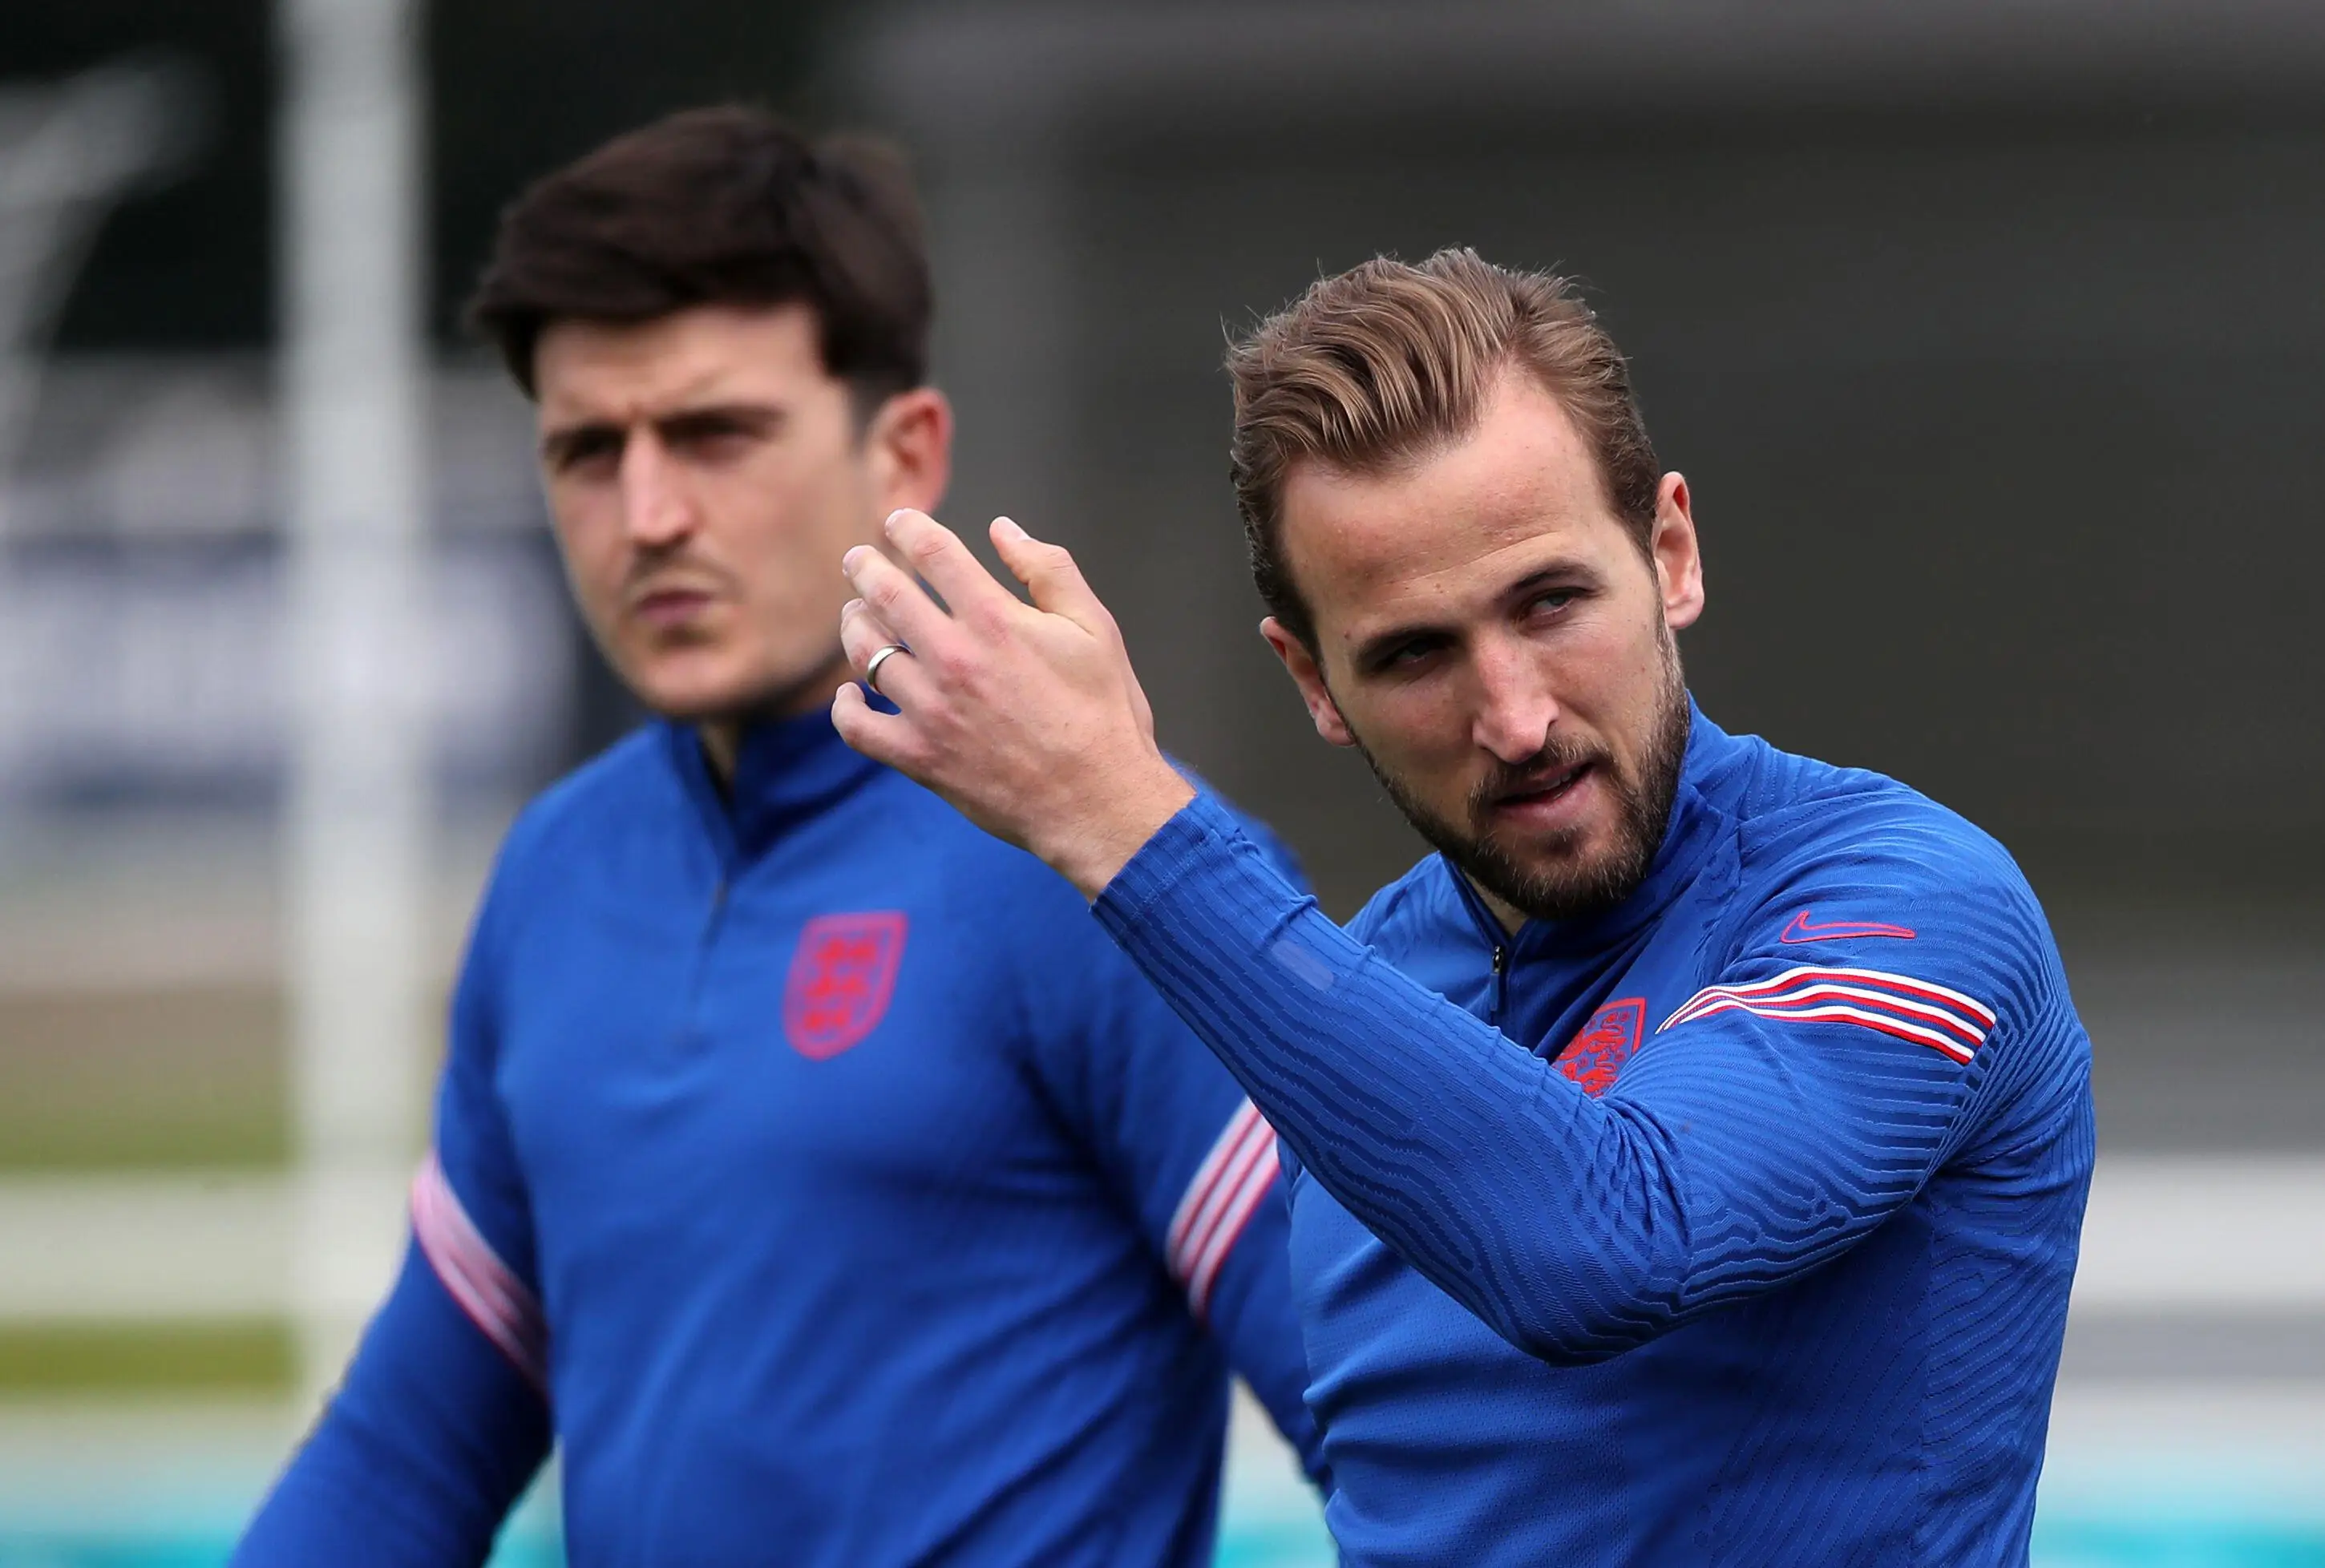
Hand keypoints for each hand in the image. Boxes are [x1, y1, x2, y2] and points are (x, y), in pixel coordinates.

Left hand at [832, 509, 1195, 897]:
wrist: (1098, 801)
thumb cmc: (1103, 713)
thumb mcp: (1095, 628)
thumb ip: (1048, 570)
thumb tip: (1003, 529)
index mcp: (996, 619)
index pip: (933, 552)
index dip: (908, 528)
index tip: (899, 523)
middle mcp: (954, 658)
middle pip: (885, 593)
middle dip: (864, 567)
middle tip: (858, 560)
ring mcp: (931, 711)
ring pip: (865, 652)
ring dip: (855, 624)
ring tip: (856, 615)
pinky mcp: (920, 757)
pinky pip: (859, 727)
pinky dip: (847, 708)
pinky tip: (853, 696)